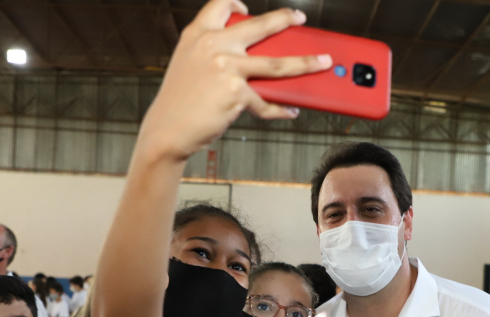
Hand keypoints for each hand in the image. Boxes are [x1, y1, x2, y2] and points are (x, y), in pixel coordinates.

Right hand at [137, 0, 332, 163]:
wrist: (167, 130)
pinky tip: (289, 111)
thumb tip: (250, 58)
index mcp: (198, 34)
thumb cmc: (178, 103)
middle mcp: (213, 45)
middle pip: (260, 26)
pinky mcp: (236, 93)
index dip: (236, 3)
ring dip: (306, 62)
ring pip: (278, 63)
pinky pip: (267, 101)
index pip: (220, 4)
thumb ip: (212, 53)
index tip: (247, 7)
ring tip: (322, 62)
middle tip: (299, 18)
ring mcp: (227, 67)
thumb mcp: (188, 65)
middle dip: (286, 19)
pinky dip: (280, 109)